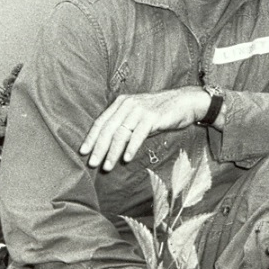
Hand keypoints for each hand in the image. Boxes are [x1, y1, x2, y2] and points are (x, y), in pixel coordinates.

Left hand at [79, 85, 211, 168]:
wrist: (185, 102)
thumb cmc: (160, 112)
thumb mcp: (138, 116)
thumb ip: (125, 126)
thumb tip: (109, 146)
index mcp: (121, 103)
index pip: (101, 121)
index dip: (91, 137)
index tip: (83, 152)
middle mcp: (128, 104)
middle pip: (108, 129)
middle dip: (98, 148)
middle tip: (92, 163)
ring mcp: (140, 110)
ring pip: (121, 134)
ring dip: (112, 152)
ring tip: (107, 166)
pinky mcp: (152, 117)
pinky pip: (138, 134)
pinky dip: (131, 148)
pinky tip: (126, 159)